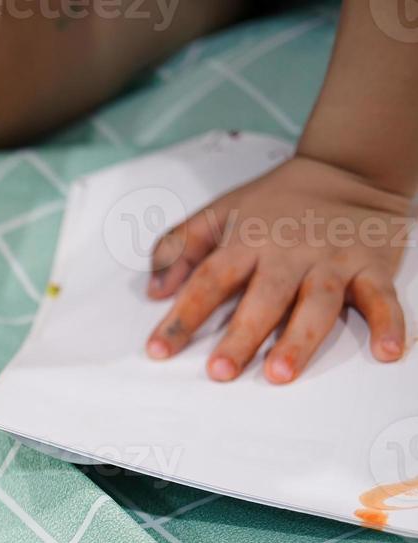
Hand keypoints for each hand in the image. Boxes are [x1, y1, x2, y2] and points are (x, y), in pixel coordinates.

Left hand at [145, 155, 412, 382]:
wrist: (348, 168)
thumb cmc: (275, 202)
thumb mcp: (220, 212)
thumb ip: (179, 247)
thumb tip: (152, 289)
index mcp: (247, 240)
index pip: (208, 279)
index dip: (182, 316)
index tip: (159, 350)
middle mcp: (289, 252)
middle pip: (264, 297)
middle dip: (241, 336)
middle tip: (220, 372)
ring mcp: (333, 259)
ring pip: (317, 302)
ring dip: (300, 340)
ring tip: (280, 374)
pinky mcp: (373, 265)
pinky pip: (383, 297)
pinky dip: (389, 323)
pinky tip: (386, 353)